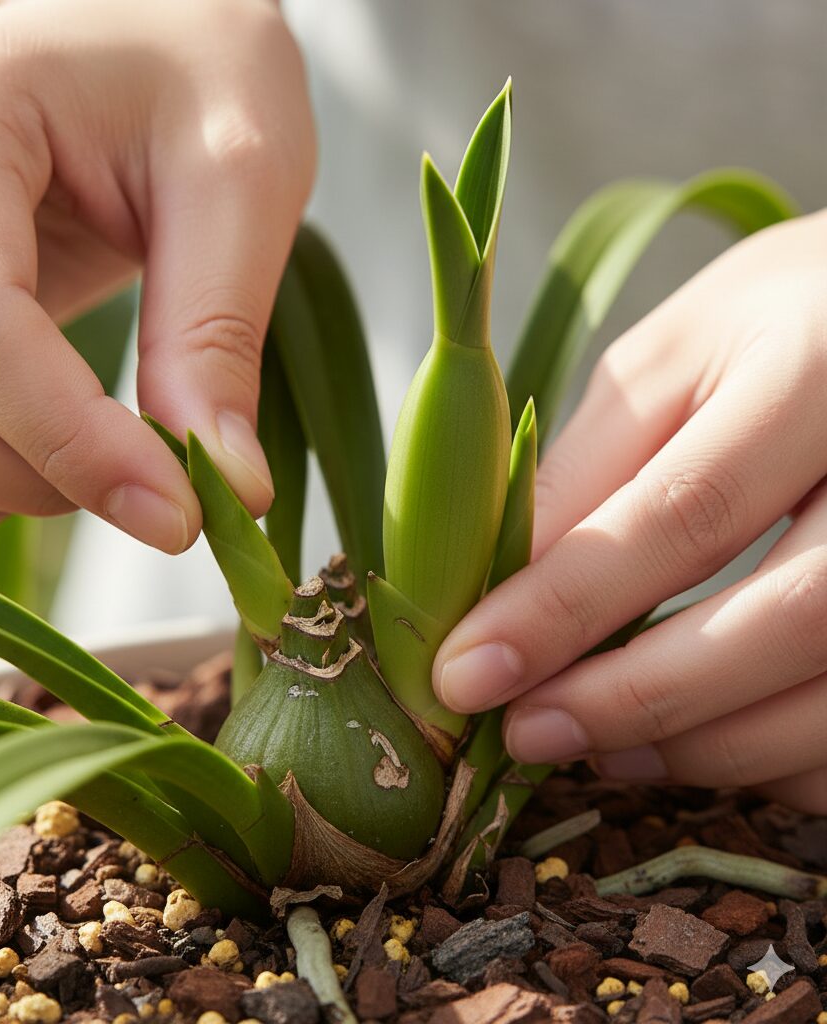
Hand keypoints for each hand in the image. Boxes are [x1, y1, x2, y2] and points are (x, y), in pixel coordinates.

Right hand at [0, 0, 314, 550]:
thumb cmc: (203, 76)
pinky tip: (34, 462)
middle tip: (145, 485)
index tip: (181, 513)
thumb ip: (219, 335)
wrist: (152, 31)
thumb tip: (224, 489)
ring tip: (94, 465)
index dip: (70, 445)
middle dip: (21, 480)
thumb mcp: (244, 181)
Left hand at [434, 211, 826, 812]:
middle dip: (635, 699)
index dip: (566, 607)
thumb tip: (496, 591)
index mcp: (818, 369)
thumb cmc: (779, 326)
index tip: (467, 672)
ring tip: (594, 746)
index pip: (683, 513)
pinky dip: (774, 760)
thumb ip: (590, 468)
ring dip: (702, 748)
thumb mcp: (676, 358)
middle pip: (787, 621)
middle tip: (524, 733)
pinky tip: (698, 738)